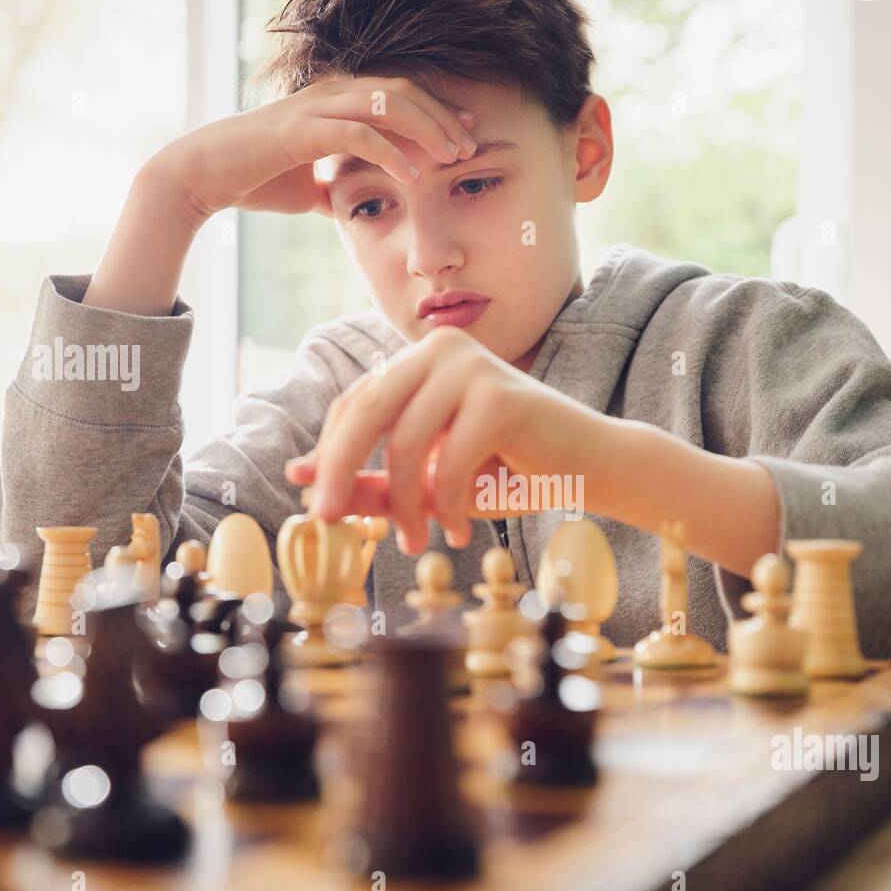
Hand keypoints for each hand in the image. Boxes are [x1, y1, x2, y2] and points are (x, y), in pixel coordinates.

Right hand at [155, 75, 478, 225]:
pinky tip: (413, 175)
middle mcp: (329, 95)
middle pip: (402, 93)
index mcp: (334, 102)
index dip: (436, 113)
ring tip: (453, 156)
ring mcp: (315, 108)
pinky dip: (391, 152)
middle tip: (471, 145)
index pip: (397, 97)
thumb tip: (347, 208)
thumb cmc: (253, 179)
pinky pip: (358, 135)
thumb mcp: (307, 188)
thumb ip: (332, 188)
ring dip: (426, 129)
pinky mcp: (302, 131)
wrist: (203, 178)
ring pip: (386, 105)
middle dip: (441, 118)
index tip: (467, 136)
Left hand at [284, 326, 616, 554]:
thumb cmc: (510, 470)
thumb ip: (374, 480)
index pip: (354, 403)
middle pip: (366, 410)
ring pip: (405, 441)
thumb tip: (300, 479)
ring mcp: (472, 367)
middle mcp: (441, 350)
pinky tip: (461, 530)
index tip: (316, 505)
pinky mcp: (501, 396)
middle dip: (340, 470)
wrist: (591, 466)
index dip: (329, 454)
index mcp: (421, 360)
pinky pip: (448, 461)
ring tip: (417, 540)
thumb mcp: (430, 480)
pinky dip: (448, 504)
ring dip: (406, 503)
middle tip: (324, 518)